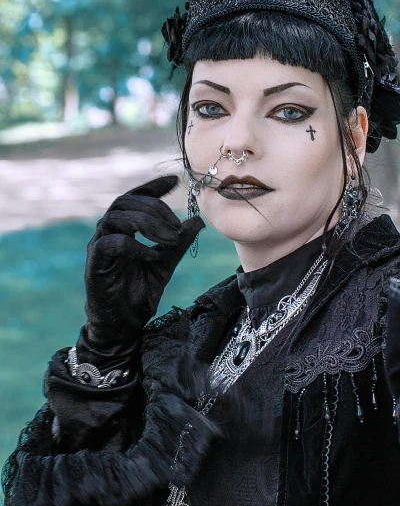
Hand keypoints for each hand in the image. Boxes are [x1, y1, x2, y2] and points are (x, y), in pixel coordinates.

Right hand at [77, 175, 203, 369]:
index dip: (152, 186)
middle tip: (176, 226)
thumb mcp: (166, 264)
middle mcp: (108, 232)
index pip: (135, 197)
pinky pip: (112, 243)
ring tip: (169, 240)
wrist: (124, 324)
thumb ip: (178, 242)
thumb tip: (198, 220)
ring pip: (117, 217)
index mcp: (124, 228)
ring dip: (147, 223)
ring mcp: (99, 246)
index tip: (174, 181)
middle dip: (155, 209)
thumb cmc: (140, 293)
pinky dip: (136, 245)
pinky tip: (154, 256)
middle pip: (126, 202)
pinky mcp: (95, 263)